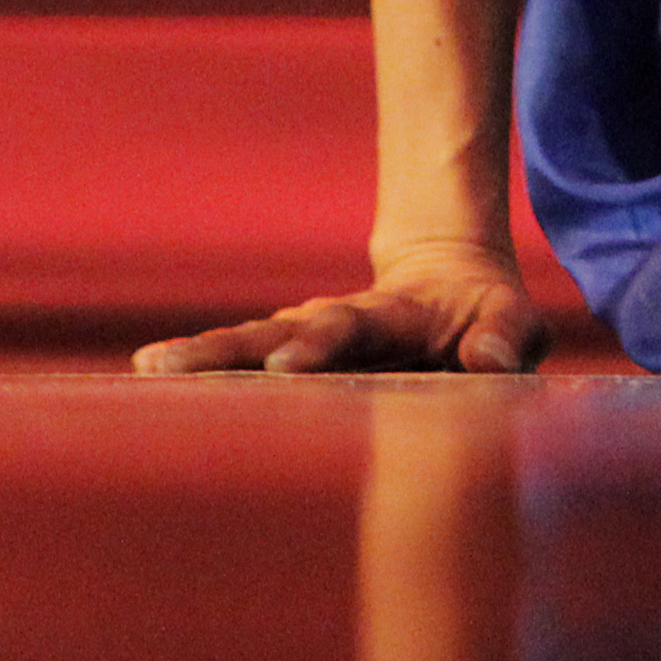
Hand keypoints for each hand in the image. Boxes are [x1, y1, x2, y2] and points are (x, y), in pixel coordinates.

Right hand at [131, 239, 551, 374]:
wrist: (450, 278)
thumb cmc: (487, 315)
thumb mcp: (514, 321)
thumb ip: (506, 336)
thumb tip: (487, 361)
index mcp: (393, 315)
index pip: (350, 327)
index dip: (318, 344)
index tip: (283, 365)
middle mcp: (336, 321)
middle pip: (276, 331)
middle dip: (227, 349)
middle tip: (169, 364)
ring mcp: (307, 337)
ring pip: (248, 345)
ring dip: (202, 358)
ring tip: (146, 367)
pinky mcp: (292, 356)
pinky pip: (244, 366)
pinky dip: (203, 373)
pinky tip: (149, 382)